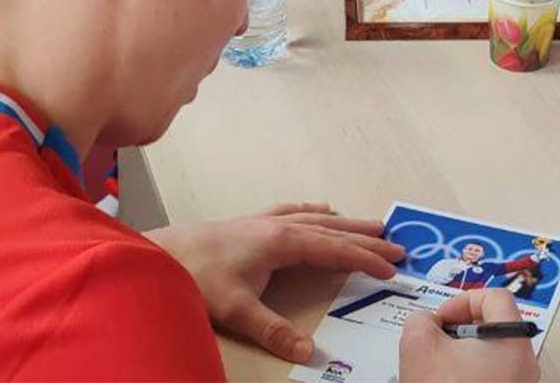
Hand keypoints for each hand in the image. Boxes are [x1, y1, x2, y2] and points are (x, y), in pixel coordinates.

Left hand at [146, 204, 405, 362]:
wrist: (160, 252)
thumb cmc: (196, 275)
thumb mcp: (236, 308)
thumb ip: (273, 330)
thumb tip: (307, 351)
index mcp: (282, 242)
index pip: (335, 250)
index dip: (366, 259)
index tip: (393, 267)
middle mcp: (279, 226)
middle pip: (334, 230)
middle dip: (367, 238)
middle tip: (399, 245)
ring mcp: (265, 220)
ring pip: (318, 219)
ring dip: (348, 222)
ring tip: (374, 223)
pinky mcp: (251, 222)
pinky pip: (294, 211)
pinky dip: (314, 212)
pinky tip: (320, 209)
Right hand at [398, 288, 540, 382]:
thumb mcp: (419, 346)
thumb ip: (420, 320)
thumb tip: (426, 321)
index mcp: (513, 343)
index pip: (496, 298)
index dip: (462, 301)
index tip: (440, 319)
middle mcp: (525, 365)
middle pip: (494, 327)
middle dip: (459, 330)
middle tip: (436, 343)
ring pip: (491, 354)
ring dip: (460, 355)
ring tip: (437, 369)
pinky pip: (491, 377)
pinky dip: (468, 375)